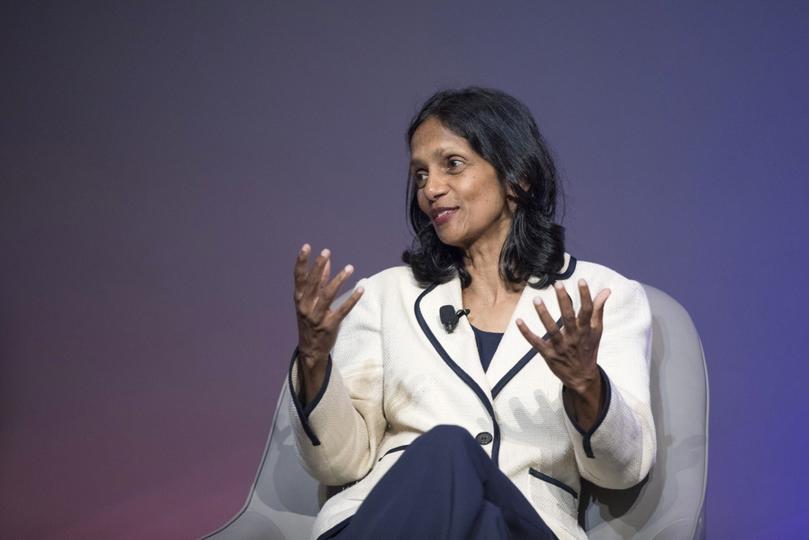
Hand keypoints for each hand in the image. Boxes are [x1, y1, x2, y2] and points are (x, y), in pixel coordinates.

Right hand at [294, 244, 363, 375]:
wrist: (311, 349)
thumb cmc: (310, 321)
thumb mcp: (310, 302)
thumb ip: (319, 282)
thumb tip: (326, 262)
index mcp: (300, 299)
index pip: (299, 277)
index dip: (302, 262)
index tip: (306, 247)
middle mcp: (306, 307)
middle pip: (313, 283)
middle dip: (319, 266)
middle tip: (326, 252)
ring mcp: (317, 317)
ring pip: (328, 295)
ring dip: (338, 280)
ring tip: (349, 268)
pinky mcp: (330, 325)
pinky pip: (343, 310)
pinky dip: (352, 299)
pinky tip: (360, 289)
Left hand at [515, 279, 609, 395]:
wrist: (582, 377)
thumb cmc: (588, 349)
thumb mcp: (596, 331)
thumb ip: (598, 310)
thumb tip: (606, 290)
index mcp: (586, 330)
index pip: (587, 311)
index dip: (585, 296)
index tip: (581, 280)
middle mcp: (574, 337)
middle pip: (568, 317)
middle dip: (563, 300)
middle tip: (557, 284)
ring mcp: (560, 346)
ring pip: (552, 329)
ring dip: (544, 314)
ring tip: (536, 299)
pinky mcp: (549, 354)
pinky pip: (536, 343)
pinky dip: (527, 333)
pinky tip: (519, 321)